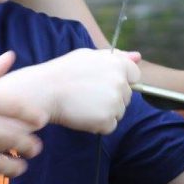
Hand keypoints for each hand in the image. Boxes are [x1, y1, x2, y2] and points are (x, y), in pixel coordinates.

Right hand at [0, 48, 140, 134]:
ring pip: (119, 112)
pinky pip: (110, 126)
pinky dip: (98, 125)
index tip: (102, 84)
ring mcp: (115, 102)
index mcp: (118, 64)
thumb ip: (118, 57)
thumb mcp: (90, 56)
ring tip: (83, 104)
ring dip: (105, 112)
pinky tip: (83, 115)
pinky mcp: (107, 120)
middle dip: (111, 98)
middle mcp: (120, 82)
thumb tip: (138, 57)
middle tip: (87, 94)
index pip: (135, 76)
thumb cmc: (64, 72)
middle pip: (127, 97)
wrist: (45, 91)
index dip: (120, 81)